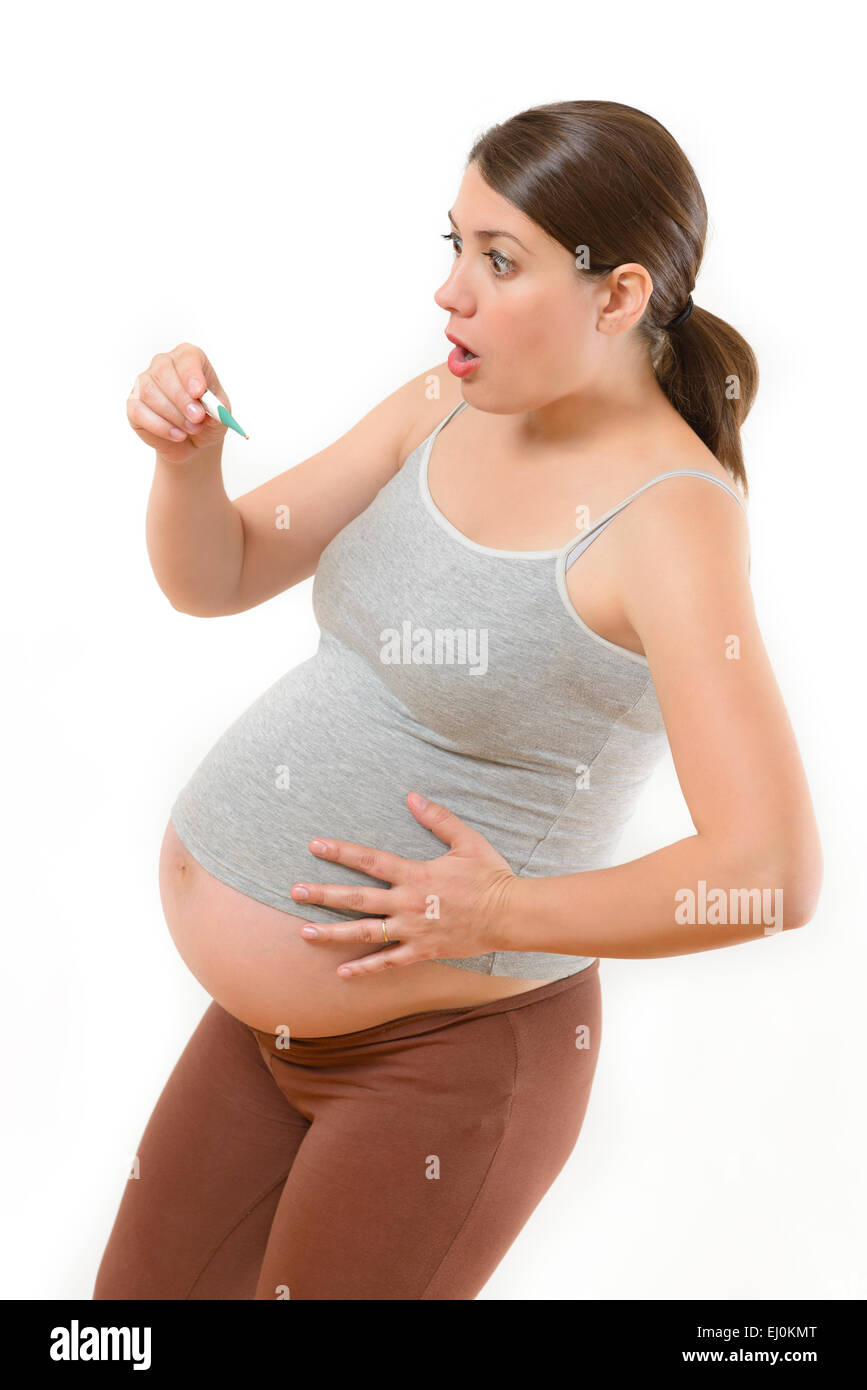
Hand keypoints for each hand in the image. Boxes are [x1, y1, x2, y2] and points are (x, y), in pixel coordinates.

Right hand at [127, 341, 231, 463]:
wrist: (194, 439)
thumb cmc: (207, 418)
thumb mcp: (220, 413)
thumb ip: (217, 409)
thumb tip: (210, 413)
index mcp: (188, 358)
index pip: (187, 357)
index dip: (191, 374)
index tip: (199, 392)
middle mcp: (163, 364)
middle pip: (164, 372)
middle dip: (182, 399)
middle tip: (197, 418)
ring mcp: (144, 383)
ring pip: (150, 392)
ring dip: (174, 415)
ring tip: (191, 429)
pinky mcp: (134, 404)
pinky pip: (139, 412)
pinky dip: (161, 427)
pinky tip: (177, 435)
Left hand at [291, 792, 516, 977]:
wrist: (511, 916)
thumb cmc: (490, 876)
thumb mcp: (467, 841)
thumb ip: (438, 819)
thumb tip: (412, 796)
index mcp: (415, 874)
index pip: (369, 861)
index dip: (340, 852)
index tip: (315, 846)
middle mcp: (407, 903)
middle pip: (357, 899)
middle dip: (323, 895)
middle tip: (294, 892)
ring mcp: (413, 930)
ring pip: (365, 933)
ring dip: (333, 933)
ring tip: (304, 933)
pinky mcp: (422, 951)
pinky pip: (388, 962)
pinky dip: (365, 968)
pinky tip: (342, 972)